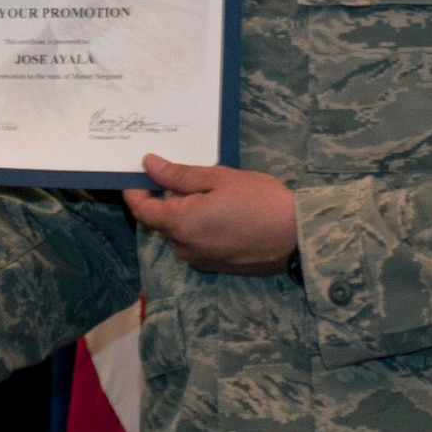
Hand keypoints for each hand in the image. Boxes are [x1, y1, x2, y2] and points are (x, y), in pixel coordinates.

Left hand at [123, 153, 296, 274]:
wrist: (296, 237)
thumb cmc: (259, 201)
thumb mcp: (219, 178)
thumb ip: (179, 175)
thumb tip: (148, 165)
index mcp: (180, 224)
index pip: (141, 209)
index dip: (134, 189)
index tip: (138, 170)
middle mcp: (183, 247)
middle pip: (161, 219)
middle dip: (166, 197)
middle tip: (185, 173)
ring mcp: (199, 260)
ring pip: (180, 231)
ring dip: (185, 211)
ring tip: (209, 190)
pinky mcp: (215, 266)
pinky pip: (196, 242)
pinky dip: (199, 225)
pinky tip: (221, 211)